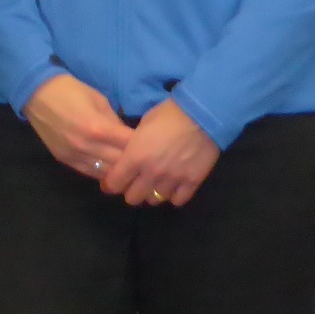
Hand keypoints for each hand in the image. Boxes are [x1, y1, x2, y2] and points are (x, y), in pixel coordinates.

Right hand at [22, 74, 134, 179]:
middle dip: (134, 162)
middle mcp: (87, 146)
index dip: (143, 146)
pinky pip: (89, 173)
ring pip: (105, 174)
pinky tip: (111, 169)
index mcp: (98, 128)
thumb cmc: (72, 91)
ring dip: (118, 171)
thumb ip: (115, 122)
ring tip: (130, 169)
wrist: (38, 95)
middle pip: (119, 163)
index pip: (129, 145)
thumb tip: (127, 136)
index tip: (151, 145)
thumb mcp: (100, 101)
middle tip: (144, 160)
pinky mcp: (65, 160)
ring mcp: (74, 156)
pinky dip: (102, 172)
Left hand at [100, 100, 220, 206]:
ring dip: (154, 192)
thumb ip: (134, 146)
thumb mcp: (143, 126)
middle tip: (137, 182)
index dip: (112, 183)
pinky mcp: (191, 182)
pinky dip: (174, 195)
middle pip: (133, 198)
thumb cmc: (169, 113)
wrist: (202, 113)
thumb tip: (129, 158)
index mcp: (135, 157)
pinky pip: (177, 200)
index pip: (114, 184)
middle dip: (132, 190)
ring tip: (158, 182)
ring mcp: (172, 179)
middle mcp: (151, 172)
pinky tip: (175, 185)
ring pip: (155, 200)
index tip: (115, 180)